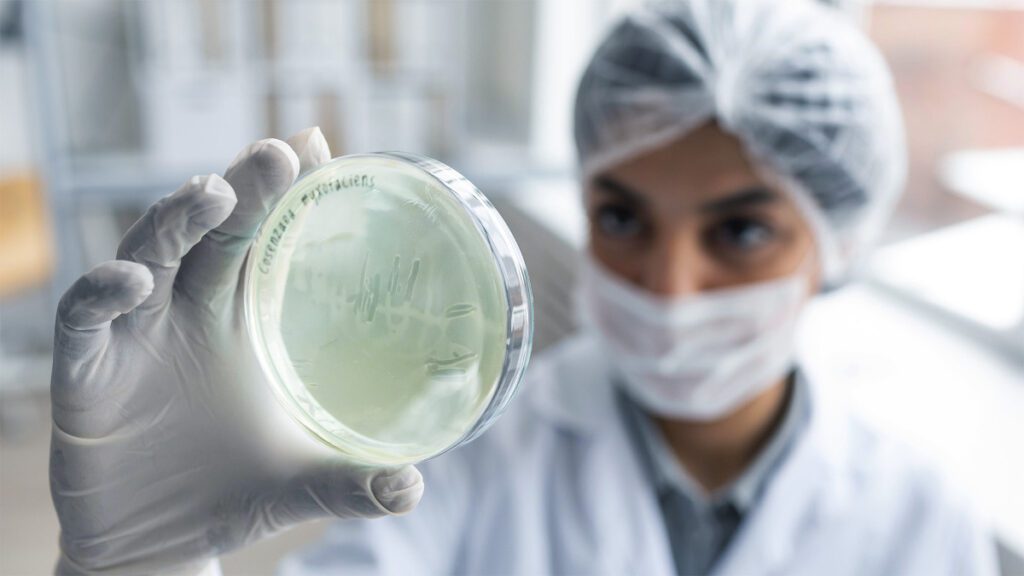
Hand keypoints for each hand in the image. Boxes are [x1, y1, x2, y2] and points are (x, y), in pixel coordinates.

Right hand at [49, 128, 423, 574]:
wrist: (158, 546)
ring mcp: (133, 340)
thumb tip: (414, 486)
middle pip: (210, 233)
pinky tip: (134, 282)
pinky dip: (103, 296)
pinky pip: (84, 323)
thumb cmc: (232, 494)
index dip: (283, 194)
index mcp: (238, 322)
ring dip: (174, 222)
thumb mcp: (302, 483)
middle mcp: (184, 316)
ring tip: (213, 194)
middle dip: (241, 188)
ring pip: (146, 257)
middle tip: (281, 151)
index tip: (317, 147)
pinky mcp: (85, 377)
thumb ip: (355, 483)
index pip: (261, 240)